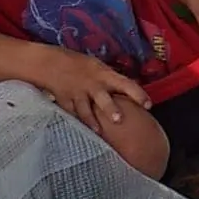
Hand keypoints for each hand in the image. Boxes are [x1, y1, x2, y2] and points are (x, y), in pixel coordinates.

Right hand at [34, 45, 150, 132]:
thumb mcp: (98, 67)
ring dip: (92, 121)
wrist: (50, 63)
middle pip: (104, 98)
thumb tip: (128, 92)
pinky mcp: (65, 103)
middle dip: (111, 109)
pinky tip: (81, 134)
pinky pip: (73, 115)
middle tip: (120, 120)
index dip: (138, 94)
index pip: (125, 84)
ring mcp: (78, 95)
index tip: (148, 105)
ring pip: (86, 110)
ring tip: (98, 131)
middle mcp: (93, 85)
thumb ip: (111, 81)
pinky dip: (78, 123)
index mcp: (104, 74)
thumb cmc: (79, 64)